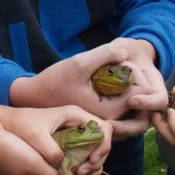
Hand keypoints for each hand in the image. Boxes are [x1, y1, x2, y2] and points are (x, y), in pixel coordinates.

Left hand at [0, 105, 112, 174]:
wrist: (6, 123)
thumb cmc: (20, 125)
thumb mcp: (35, 137)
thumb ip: (51, 151)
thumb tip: (66, 168)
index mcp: (75, 115)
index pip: (104, 129)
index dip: (103, 147)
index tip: (90, 161)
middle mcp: (78, 123)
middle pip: (102, 144)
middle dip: (96, 162)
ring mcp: (74, 134)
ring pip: (93, 153)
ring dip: (89, 169)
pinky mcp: (68, 144)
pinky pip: (82, 157)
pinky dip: (80, 170)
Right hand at [8, 40, 130, 119]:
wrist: (33, 96)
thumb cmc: (54, 81)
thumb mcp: (79, 63)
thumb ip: (105, 54)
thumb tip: (125, 52)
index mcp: (109, 113)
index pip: (141, 94)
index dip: (134, 73)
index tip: (119, 61)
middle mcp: (110, 122)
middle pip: (139, 101)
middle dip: (132, 80)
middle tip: (117, 63)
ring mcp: (105, 122)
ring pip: (130, 103)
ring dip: (125, 85)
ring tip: (110, 70)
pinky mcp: (99, 119)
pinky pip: (119, 105)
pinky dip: (116, 91)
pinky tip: (101, 77)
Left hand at [107, 39, 167, 137]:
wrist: (120, 54)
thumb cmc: (124, 49)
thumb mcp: (124, 45)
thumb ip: (120, 50)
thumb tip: (121, 55)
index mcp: (154, 85)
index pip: (160, 100)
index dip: (148, 103)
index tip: (131, 100)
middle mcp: (147, 101)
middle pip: (145, 122)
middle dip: (128, 127)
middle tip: (110, 125)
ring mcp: (135, 110)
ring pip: (130, 129)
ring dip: (117, 132)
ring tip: (100, 129)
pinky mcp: (120, 114)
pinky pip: (118, 128)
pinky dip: (109, 131)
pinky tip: (94, 127)